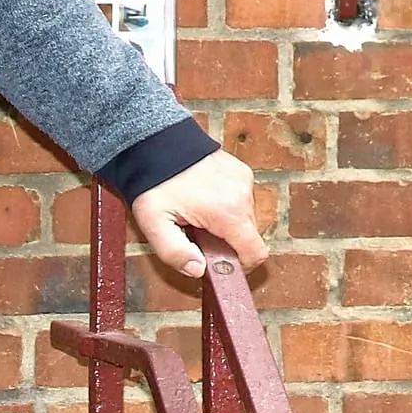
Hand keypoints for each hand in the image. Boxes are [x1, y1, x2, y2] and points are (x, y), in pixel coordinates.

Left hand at [130, 149, 266, 283]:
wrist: (155, 142)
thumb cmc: (154, 182)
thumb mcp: (154, 224)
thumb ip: (174, 253)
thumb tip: (198, 270)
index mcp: (227, 212)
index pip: (256, 253)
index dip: (241, 266)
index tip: (221, 264)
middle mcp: (243, 195)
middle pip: (250, 236)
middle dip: (228, 244)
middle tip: (198, 236)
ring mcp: (244, 180)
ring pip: (246, 218)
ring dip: (227, 224)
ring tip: (198, 216)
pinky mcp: (241, 171)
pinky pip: (242, 199)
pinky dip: (228, 206)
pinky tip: (204, 200)